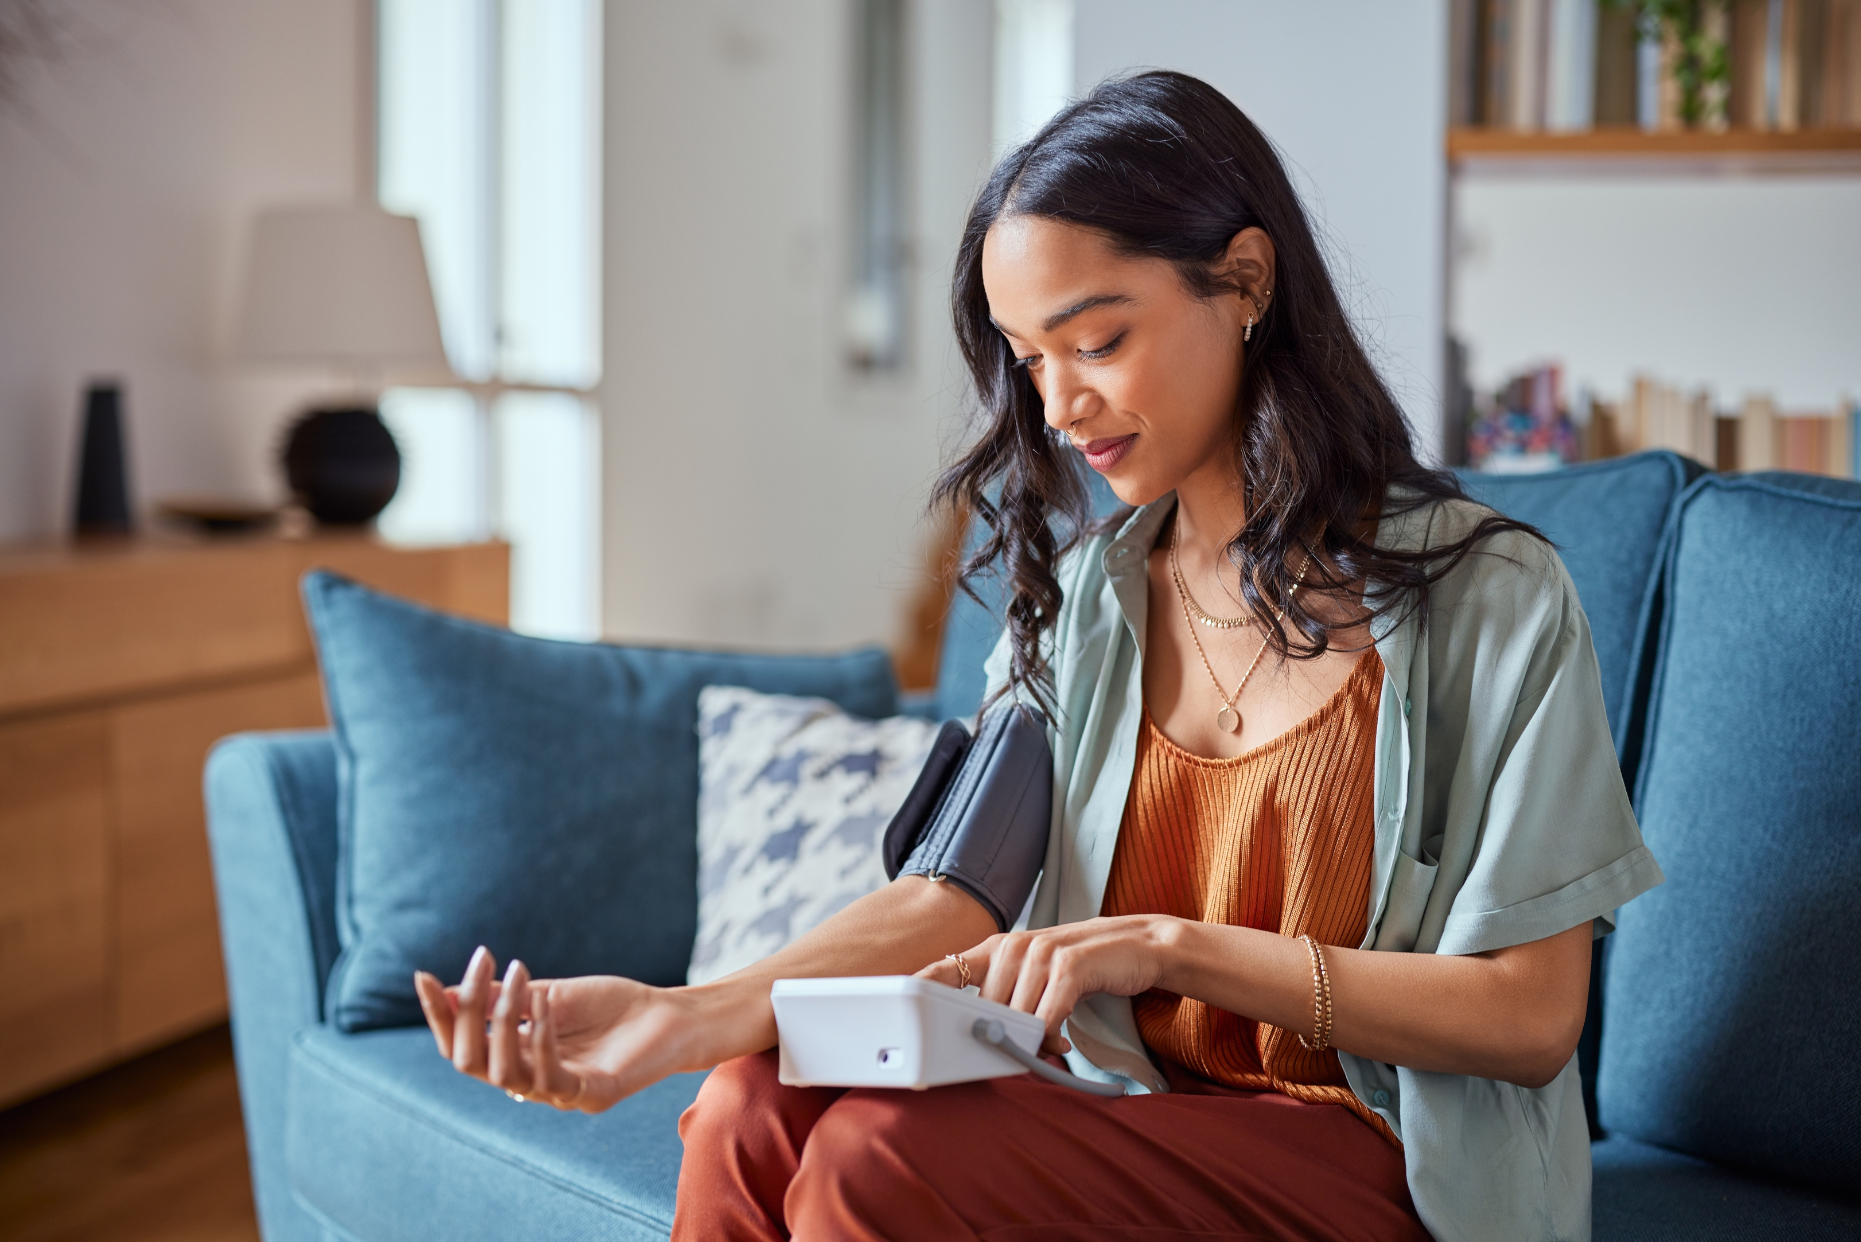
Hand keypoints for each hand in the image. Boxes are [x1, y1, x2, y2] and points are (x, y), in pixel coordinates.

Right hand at [413, 946, 708, 1112]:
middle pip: (469, 1062)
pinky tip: (544, 1006)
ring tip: (518, 975)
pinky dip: (541, 1039)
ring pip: (503, 1072)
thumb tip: (447, 992)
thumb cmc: (610, 1007)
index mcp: (515, 1057)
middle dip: (464, 1013)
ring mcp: (557, 1094)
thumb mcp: (548, 995)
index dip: (439, 1015)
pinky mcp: (590, 1095)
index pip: (459, 1046)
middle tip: (482, 964)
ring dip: (503, 1020)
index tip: (422, 976)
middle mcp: (528, 1082)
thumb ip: (503, 1000)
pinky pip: (551, 1078)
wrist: (670, 1016)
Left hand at [916, 915, 1177, 1055]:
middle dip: (999, 1037)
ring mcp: (1041, 953)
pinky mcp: (1070, 966)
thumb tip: (975, 1040)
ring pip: (1014, 1016)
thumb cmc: (1079, 968)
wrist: (1137, 945)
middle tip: (1020, 1050)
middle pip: (983, 1008)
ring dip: (1029, 1041)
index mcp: (997, 948)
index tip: (898, 1014)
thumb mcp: (1035, 976)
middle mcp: (1014, 946)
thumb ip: (1004, 999)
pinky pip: (1046, 1017)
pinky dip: (1051, 1037)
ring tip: (1048, 1046)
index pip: (945, 968)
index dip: (919, 990)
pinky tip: (1061, 1043)